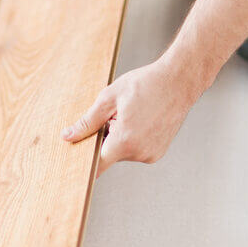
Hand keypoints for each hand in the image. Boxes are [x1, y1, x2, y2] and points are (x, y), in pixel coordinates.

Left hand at [61, 58, 201, 175]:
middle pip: (109, 155)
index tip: (77, 159)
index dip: (85, 161)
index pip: (96, 165)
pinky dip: (132, 139)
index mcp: (125, 141)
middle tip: (114, 116)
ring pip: (122, 152)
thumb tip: (68, 136)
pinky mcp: (157, 153)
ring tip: (132, 115)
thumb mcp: (109, 99)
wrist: (179, 81)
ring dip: (120, 138)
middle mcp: (139, 153)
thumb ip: (87, 122)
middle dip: (105, 138)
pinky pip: (136, 150)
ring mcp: (151, 155)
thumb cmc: (146, 84)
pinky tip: (141, 120)